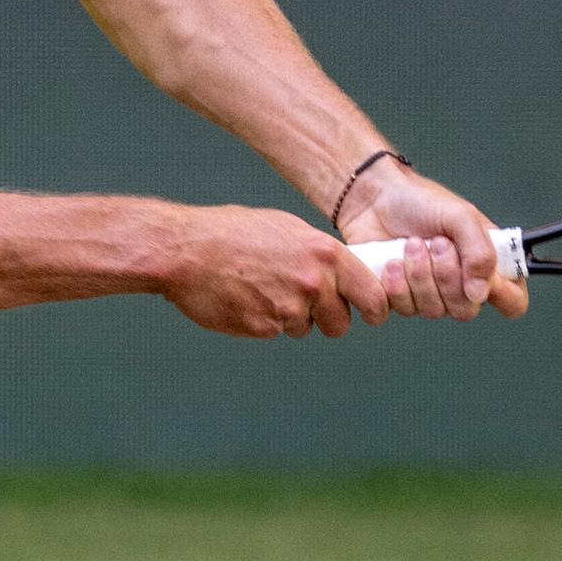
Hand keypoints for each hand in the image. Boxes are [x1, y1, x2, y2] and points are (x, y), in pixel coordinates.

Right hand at [155, 205, 389, 339]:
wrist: (186, 252)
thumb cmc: (232, 233)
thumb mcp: (285, 228)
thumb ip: (318, 253)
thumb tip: (339, 272)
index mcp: (324, 253)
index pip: (372, 292)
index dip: (374, 307)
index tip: (373, 313)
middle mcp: (313, 283)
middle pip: (341, 322)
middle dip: (327, 318)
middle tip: (303, 302)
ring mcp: (289, 309)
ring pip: (306, 328)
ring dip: (292, 318)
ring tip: (263, 289)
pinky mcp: (265, 328)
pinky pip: (276, 332)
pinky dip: (265, 321)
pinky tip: (246, 298)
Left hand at [335, 160, 530, 321]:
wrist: (374, 198)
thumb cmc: (421, 202)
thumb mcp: (460, 216)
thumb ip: (480, 251)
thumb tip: (480, 293)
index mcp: (485, 264)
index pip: (513, 301)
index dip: (502, 295)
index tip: (485, 275)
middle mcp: (460, 285)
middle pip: (466, 310)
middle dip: (447, 275)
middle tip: (435, 242)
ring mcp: (429, 295)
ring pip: (433, 311)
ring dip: (419, 274)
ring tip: (410, 243)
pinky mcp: (400, 299)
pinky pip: (403, 310)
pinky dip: (396, 285)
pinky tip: (391, 261)